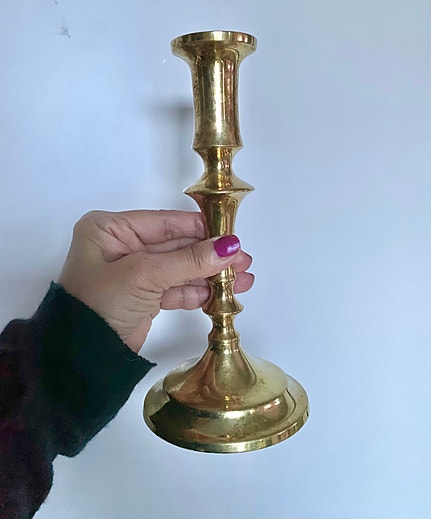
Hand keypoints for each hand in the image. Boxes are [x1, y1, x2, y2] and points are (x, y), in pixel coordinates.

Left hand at [59, 210, 253, 352]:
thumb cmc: (101, 303)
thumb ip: (189, 260)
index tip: (232, 236)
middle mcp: (121, 246)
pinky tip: (221, 295)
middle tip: (243, 261)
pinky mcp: (142, 297)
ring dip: (209, 275)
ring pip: (179, 268)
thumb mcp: (145, 275)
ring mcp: (132, 273)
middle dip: (210, 255)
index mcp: (111, 229)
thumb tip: (231, 247)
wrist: (79, 358)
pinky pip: (174, 288)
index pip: (165, 222)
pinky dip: (196, 292)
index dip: (200, 229)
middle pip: (176, 246)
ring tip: (242, 280)